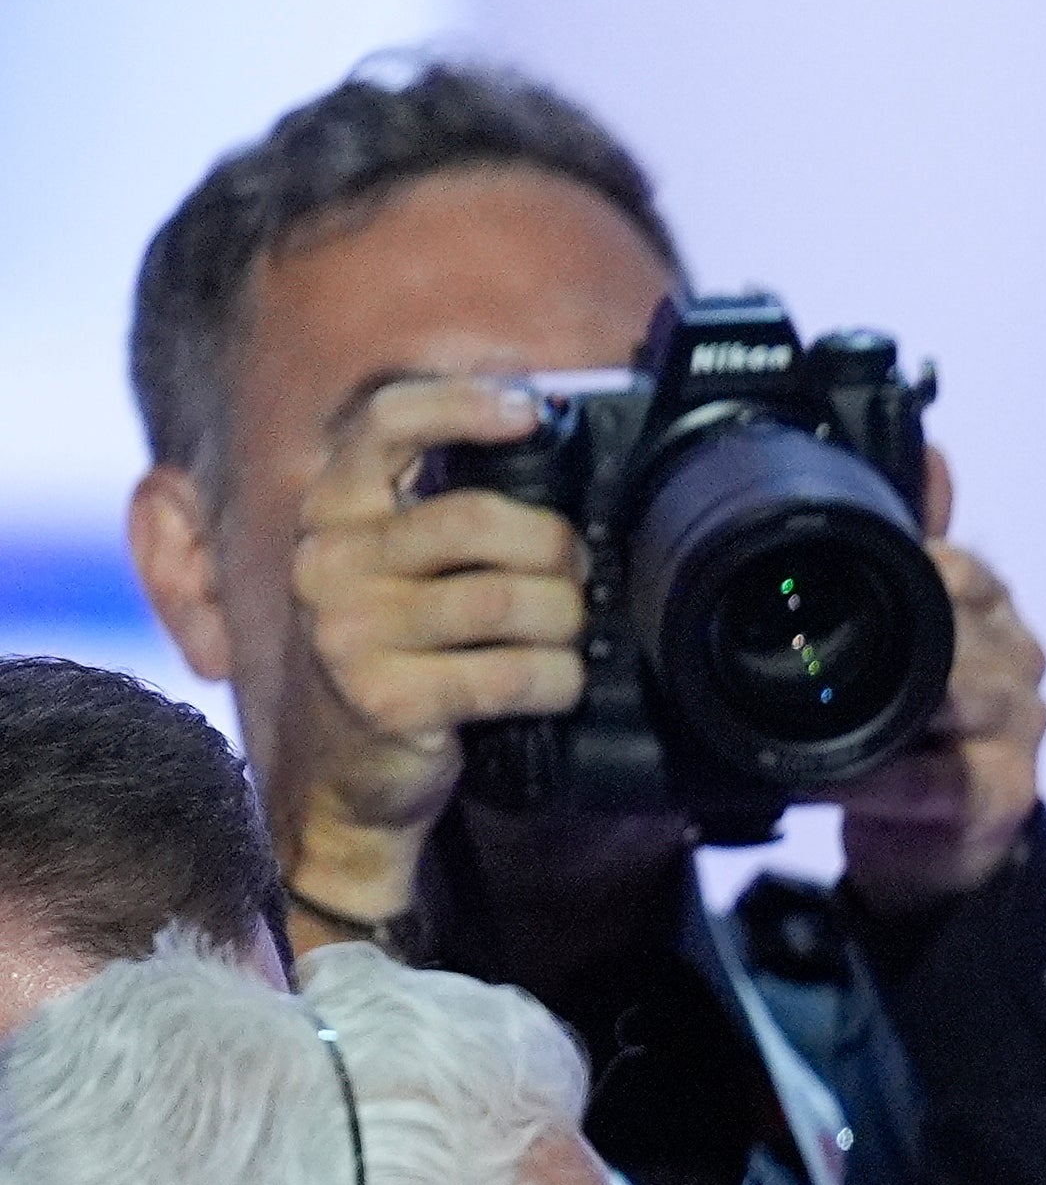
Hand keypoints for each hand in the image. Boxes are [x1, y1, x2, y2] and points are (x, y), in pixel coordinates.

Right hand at [275, 378, 591, 917]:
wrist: (344, 779)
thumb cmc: (394, 661)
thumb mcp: (393, 575)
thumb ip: (439, 517)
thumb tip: (546, 455)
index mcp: (331, 515)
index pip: (383, 424)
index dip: (461, 404)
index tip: (529, 411)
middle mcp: (328, 563)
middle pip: (479, 519)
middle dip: (556, 548)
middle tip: (577, 577)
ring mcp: (351, 632)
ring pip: (508, 600)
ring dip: (565, 621)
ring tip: (568, 636)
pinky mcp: (387, 699)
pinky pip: (514, 674)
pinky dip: (558, 681)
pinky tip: (555, 686)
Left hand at [835, 454, 1045, 912]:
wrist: (930, 849)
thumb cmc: (911, 735)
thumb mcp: (900, 634)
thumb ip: (911, 547)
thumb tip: (930, 453)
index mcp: (993, 611)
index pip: (955, 567)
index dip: (896, 571)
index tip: (820, 586)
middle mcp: (1018, 663)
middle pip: (952, 628)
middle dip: (877, 642)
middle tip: (791, 650)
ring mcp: (1019, 729)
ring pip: (944, 698)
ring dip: (869, 709)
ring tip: (795, 714)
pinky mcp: (1006, 794)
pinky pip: (930, 778)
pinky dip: (870, 778)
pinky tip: (823, 776)